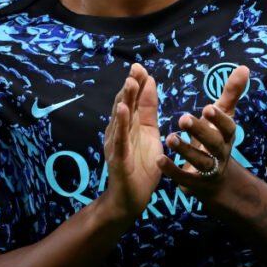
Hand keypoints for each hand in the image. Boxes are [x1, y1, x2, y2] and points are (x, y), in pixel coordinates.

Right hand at [100, 63, 162, 220]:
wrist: (132, 198)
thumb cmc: (141, 167)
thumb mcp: (149, 134)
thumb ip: (149, 111)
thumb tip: (150, 84)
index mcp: (129, 125)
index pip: (132, 100)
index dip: (137, 84)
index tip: (141, 67)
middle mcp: (119, 132)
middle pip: (124, 105)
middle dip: (130, 87)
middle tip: (136, 68)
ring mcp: (117, 144)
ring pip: (120, 119)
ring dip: (124, 100)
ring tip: (129, 83)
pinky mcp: (118, 158)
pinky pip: (119, 139)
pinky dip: (120, 125)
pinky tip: (123, 112)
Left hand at [158, 65, 249, 196]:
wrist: (217, 181)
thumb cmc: (217, 138)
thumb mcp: (224, 116)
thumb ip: (231, 93)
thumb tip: (244, 67)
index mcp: (227, 136)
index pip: (228, 127)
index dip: (219, 119)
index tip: (208, 107)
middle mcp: (221, 153)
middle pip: (214, 144)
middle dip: (200, 131)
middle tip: (183, 118)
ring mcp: (209, 171)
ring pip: (200, 162)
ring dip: (185, 151)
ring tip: (170, 138)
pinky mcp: (195, 184)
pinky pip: (184, 177)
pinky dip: (172, 170)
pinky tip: (159, 160)